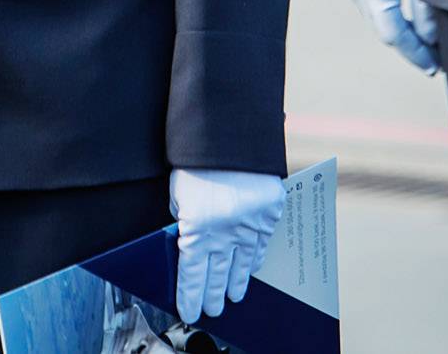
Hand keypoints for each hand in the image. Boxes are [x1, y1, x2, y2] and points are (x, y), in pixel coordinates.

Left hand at [169, 167, 283, 322]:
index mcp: (197, 230)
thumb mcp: (178, 194)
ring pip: (241, 265)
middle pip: (217, 275)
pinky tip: (251, 270)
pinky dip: (255, 260)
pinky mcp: (268, 215)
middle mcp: (224, 234)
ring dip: (235, 283)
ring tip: (231, 297)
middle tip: (211, 310)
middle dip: (212, 296)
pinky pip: (261, 244)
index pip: (192, 274)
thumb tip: (189, 233)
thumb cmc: (197, 161)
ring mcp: (249, 226)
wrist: (230, 135)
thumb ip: (184, 218)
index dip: (190, 296)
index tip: (189, 311)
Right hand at [342, 0, 436, 71]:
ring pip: (381, 23)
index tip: (435, 68)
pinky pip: (377, 10)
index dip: (416, 54)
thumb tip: (431, 39)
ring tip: (430, 47)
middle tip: (437, 62)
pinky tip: (415, 26)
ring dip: (404, 35)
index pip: (394, 34)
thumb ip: (426, 7)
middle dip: (411, 48)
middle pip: (385, 32)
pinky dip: (396, 21)